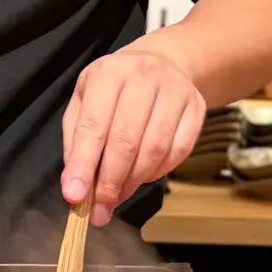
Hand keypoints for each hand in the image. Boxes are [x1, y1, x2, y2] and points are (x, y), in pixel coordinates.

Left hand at [61, 48, 206, 226]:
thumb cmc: (114, 88)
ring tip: (117, 196)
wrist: (162, 61)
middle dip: (110, 181)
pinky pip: (178, 151)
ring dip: (134, 181)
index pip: (93, 125)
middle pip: (126, 140)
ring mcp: (175, 91)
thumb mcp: (84, 101)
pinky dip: (158, 172)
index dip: (83, 164)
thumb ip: (76, 141)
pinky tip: (142, 178)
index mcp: (108, 73)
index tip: (75, 197)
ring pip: (155, 149)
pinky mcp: (197, 108)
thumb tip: (75, 186)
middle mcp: (144, 77)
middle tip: (99, 210)